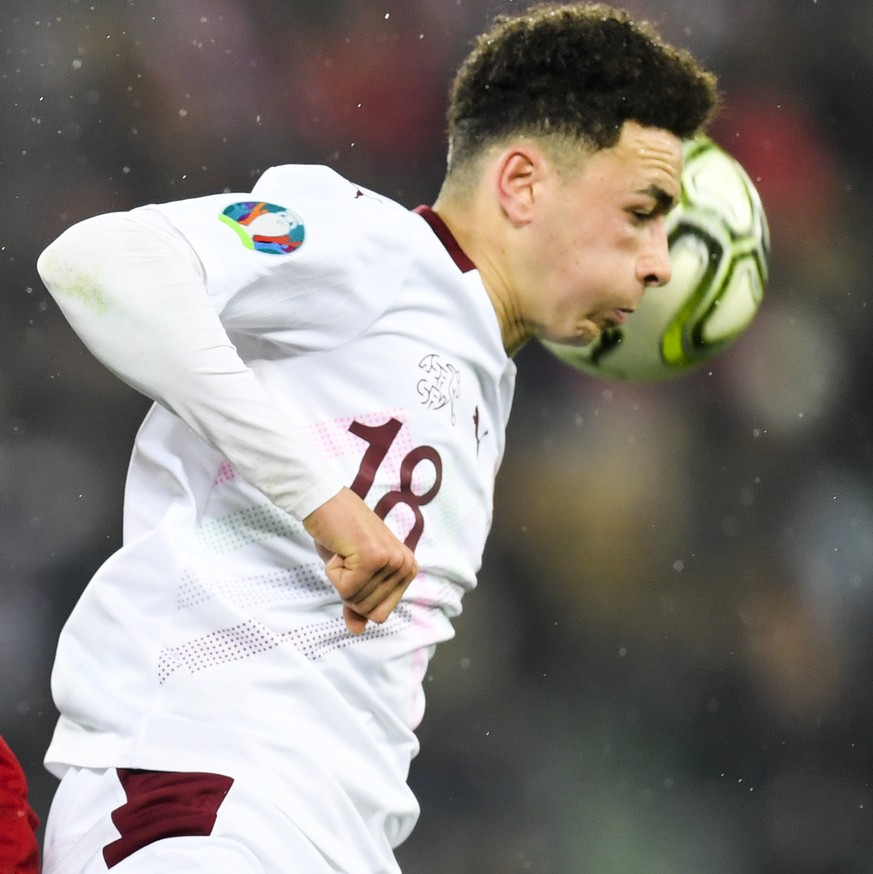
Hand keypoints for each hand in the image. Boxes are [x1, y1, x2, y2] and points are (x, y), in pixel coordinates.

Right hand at [303, 487, 418, 634]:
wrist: (325, 500)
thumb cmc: (339, 534)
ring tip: (345, 551)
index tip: (354, 569)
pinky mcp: (373, 558)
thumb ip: (358, 602)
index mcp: (408, 568)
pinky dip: (333, 571)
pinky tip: (340, 549)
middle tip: (347, 559)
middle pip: (369, 611)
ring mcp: (391, 561)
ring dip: (340, 578)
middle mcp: (405, 564)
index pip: (380, 614)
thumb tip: (358, 631)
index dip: (358, 598)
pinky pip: (345, 590)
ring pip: (356, 601)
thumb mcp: (352, 573)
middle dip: (348, 589)